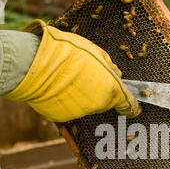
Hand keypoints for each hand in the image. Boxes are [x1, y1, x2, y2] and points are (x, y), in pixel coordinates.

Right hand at [3, 20, 140, 121]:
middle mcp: (98, 105)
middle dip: (101, 90)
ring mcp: (80, 112)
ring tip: (68, 76)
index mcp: (111, 89)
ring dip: (83, 94)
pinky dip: (67, 99)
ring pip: (87, 104)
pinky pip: (70, 108)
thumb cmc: (66, 52)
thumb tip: (116, 74)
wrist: (34, 63)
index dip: (133, 106)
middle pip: (106, 101)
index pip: (129, 104)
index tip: (135, 108)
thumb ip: (110, 67)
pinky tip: (58, 85)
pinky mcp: (62, 116)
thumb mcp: (96, 52)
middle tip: (87, 73)